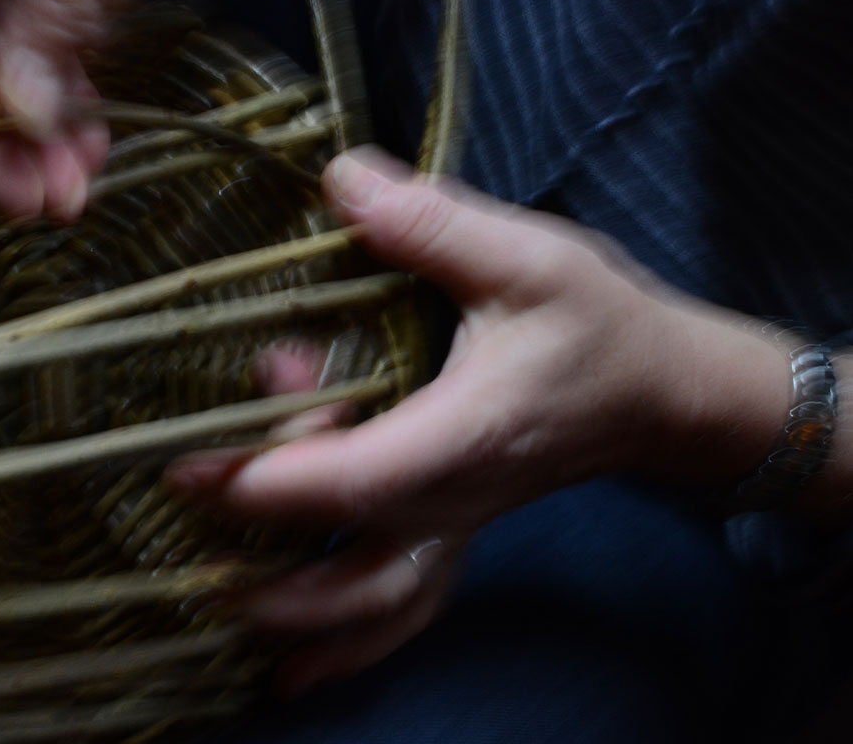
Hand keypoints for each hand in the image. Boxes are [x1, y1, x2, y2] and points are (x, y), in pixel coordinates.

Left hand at [167, 147, 793, 694]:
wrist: (668, 393)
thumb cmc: (602, 325)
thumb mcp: (526, 258)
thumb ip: (430, 224)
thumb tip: (340, 180)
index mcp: (462, 437)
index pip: (349, 480)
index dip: (266, 483)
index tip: (188, 471)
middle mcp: (453, 499)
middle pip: (351, 567)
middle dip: (264, 566)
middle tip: (185, 538)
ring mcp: (456, 525)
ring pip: (378, 607)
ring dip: (301, 622)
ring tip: (223, 617)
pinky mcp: (455, 528)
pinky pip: (400, 605)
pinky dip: (348, 643)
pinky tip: (296, 674)